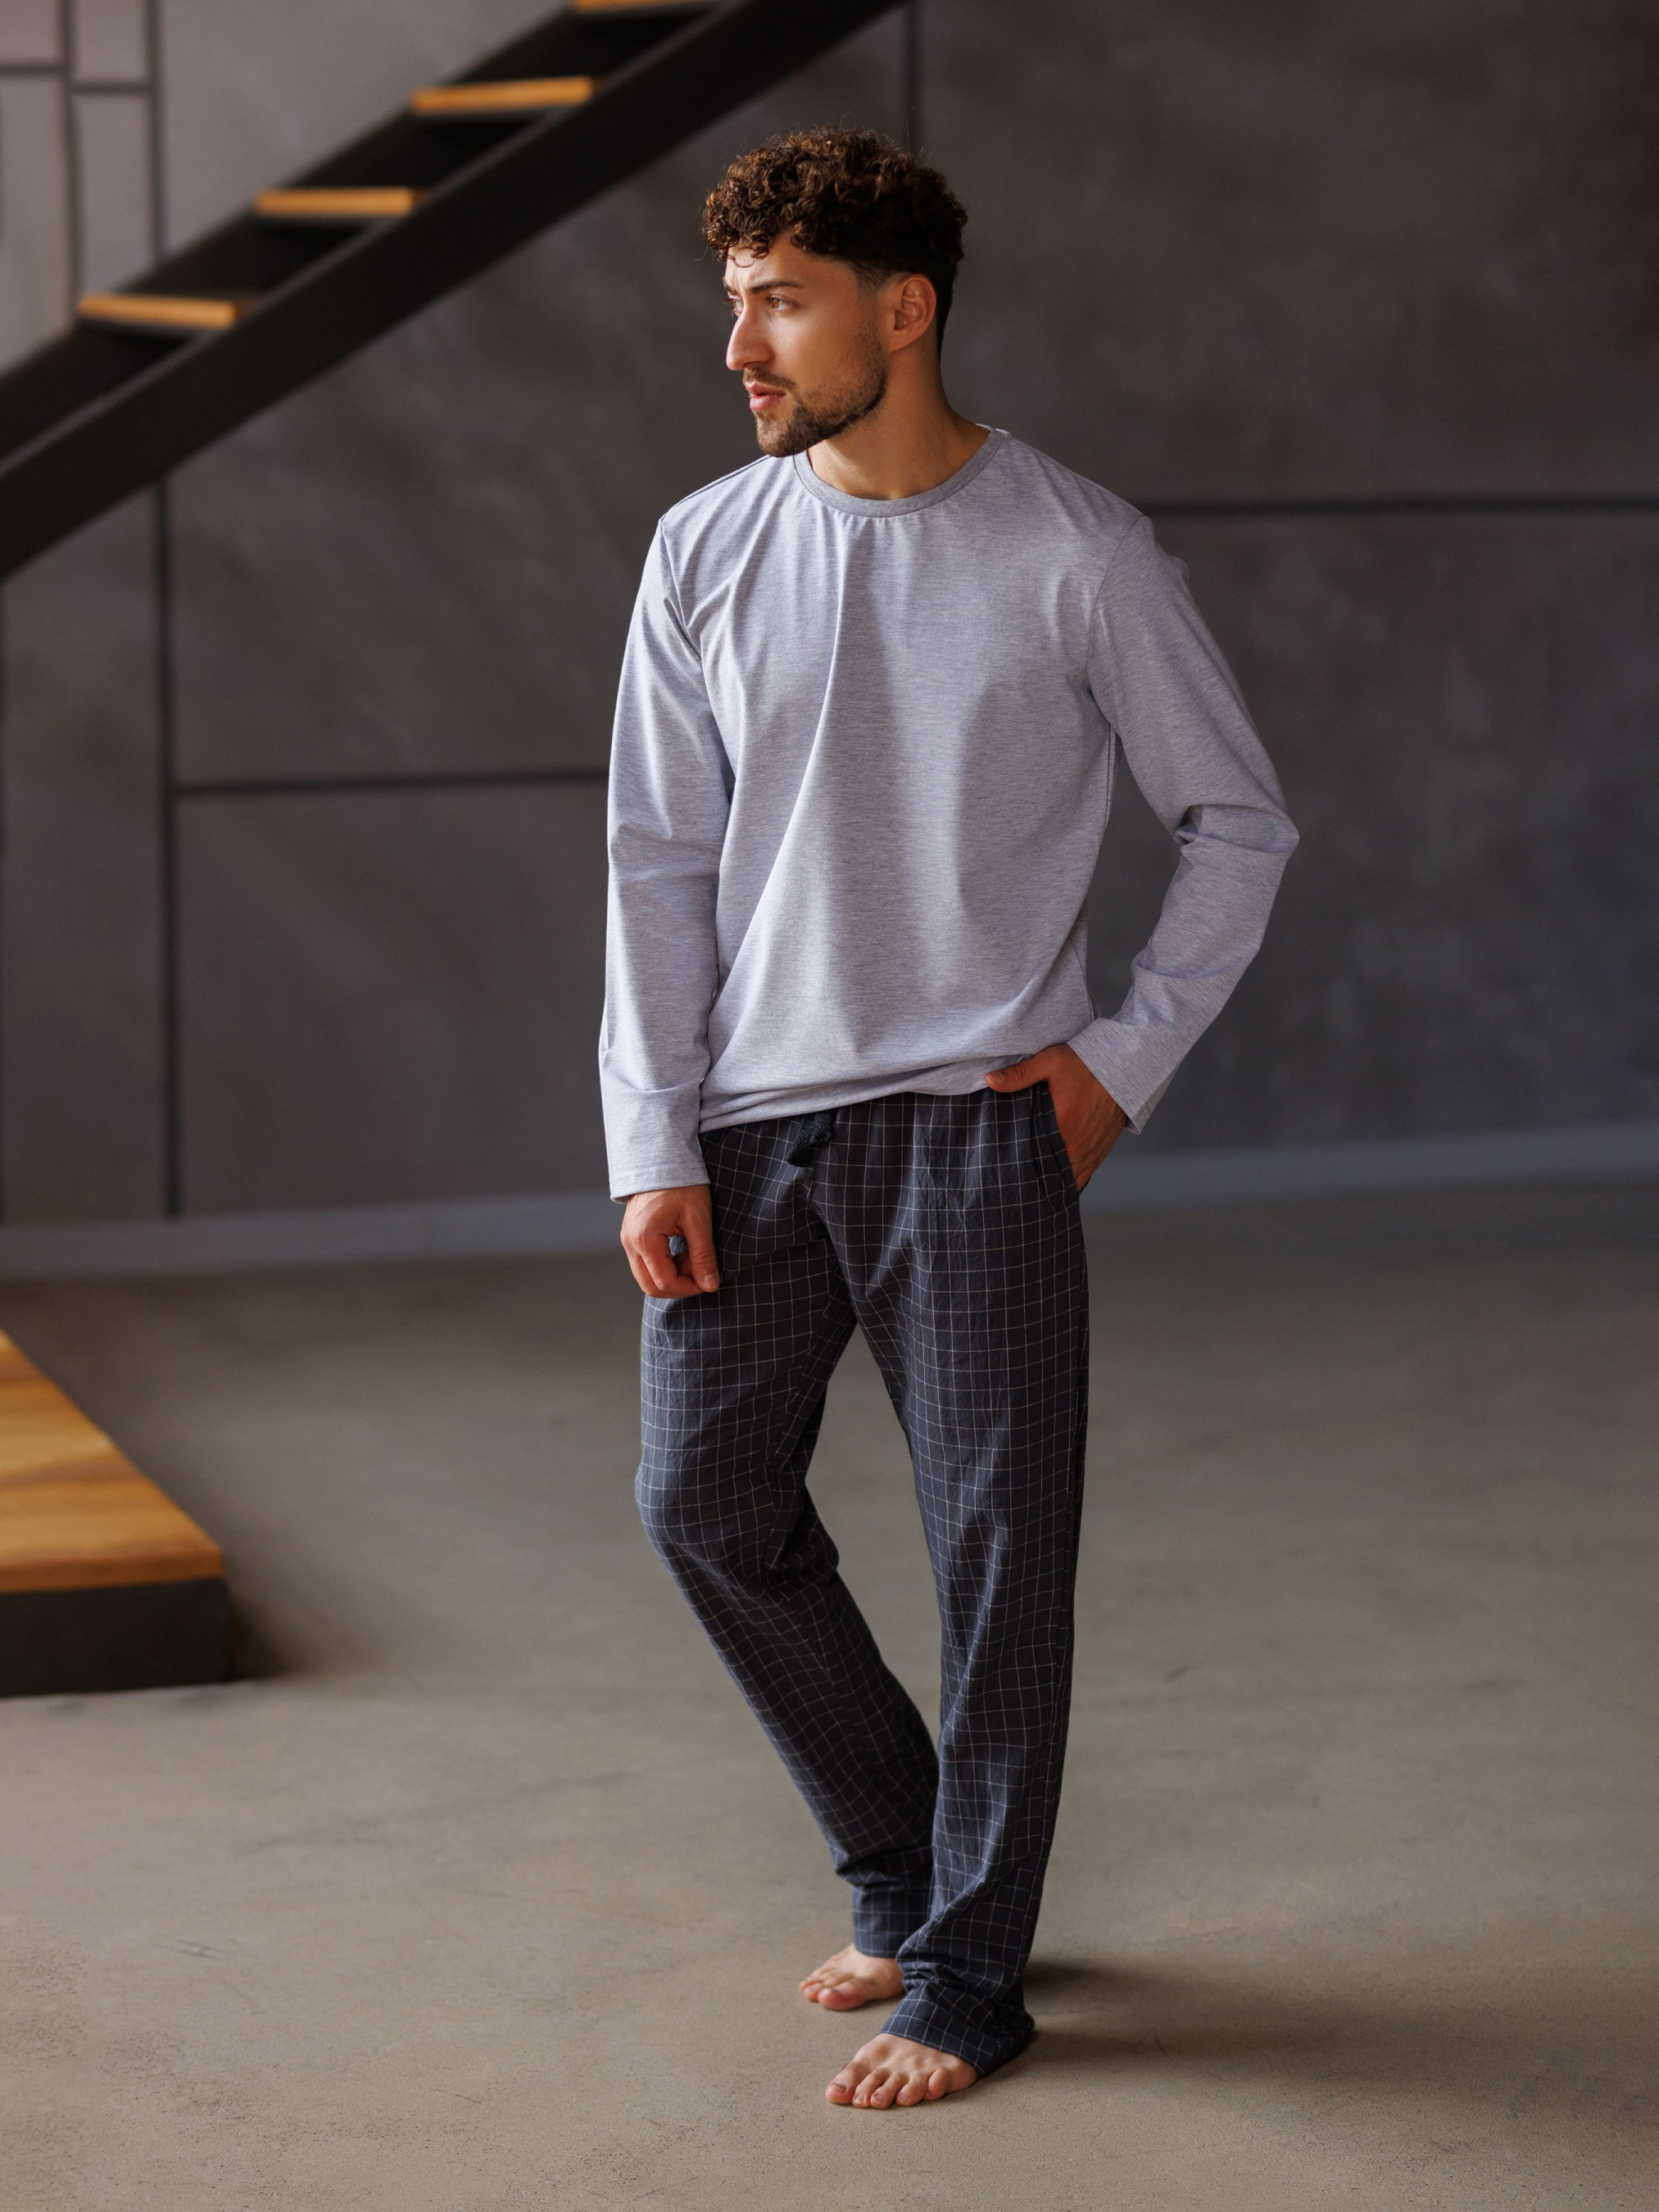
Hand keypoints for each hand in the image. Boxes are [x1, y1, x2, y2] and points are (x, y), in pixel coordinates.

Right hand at [620, 1184, 719, 1297]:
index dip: (689, 1288)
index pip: (665, 1282)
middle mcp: (630, 1243)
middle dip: (678, 1286)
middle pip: (650, 1286)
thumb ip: (703, 1255)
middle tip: (700, 1272)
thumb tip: (710, 1285)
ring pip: (646, 1277)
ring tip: (692, 1259)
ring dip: (671, 1277)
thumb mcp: (698, 1219)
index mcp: (645, 1239)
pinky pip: (644, 1264)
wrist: (663, 1160)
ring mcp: (628, 1240)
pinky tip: (681, 1253)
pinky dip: (663, 1267)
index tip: (708, 1280)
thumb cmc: (682, 1185)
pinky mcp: (631, 1236)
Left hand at [985, 1044, 1127, 1191]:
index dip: (1021, 1168)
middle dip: (1035, 1179)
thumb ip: (1020, 1074)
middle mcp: (1078, 1146)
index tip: (1008, 1172)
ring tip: (1034, 1186)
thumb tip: (990, 1080)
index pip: (1035, 1159)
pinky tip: (1056, 1179)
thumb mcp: (1051, 1062)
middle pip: (1051, 1174)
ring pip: (1068, 1179)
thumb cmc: (1086, 1064)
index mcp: (1063, 1127)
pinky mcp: (1100, 1152)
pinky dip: (1070, 1178)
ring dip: (1052, 1181)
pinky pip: (1083, 1175)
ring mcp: (1091, 1152)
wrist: (1124, 1067)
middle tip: (1016, 1182)